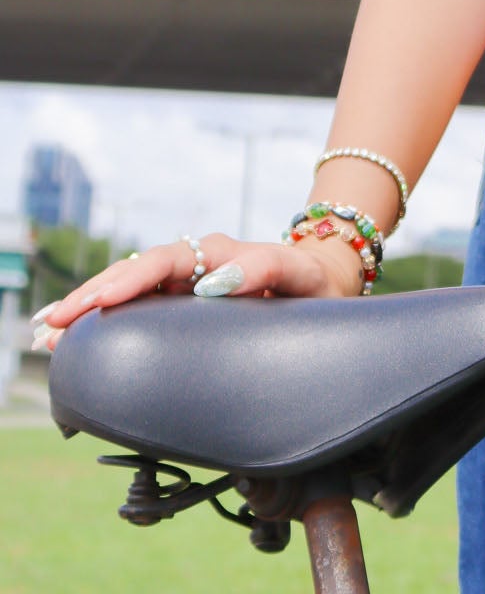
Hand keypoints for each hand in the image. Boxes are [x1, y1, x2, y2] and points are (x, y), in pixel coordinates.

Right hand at [33, 231, 364, 350]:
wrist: (325, 288)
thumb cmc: (314, 284)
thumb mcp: (300, 274)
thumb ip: (268, 271)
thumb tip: (220, 281)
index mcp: (221, 254)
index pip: (166, 260)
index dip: (133, 278)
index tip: (104, 300)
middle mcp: (196, 266)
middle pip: (135, 274)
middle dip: (94, 296)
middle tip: (57, 322)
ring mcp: (186, 286)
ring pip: (129, 292)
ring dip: (90, 310)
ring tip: (49, 334)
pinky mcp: (183, 308)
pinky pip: (139, 312)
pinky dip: (105, 323)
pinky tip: (72, 340)